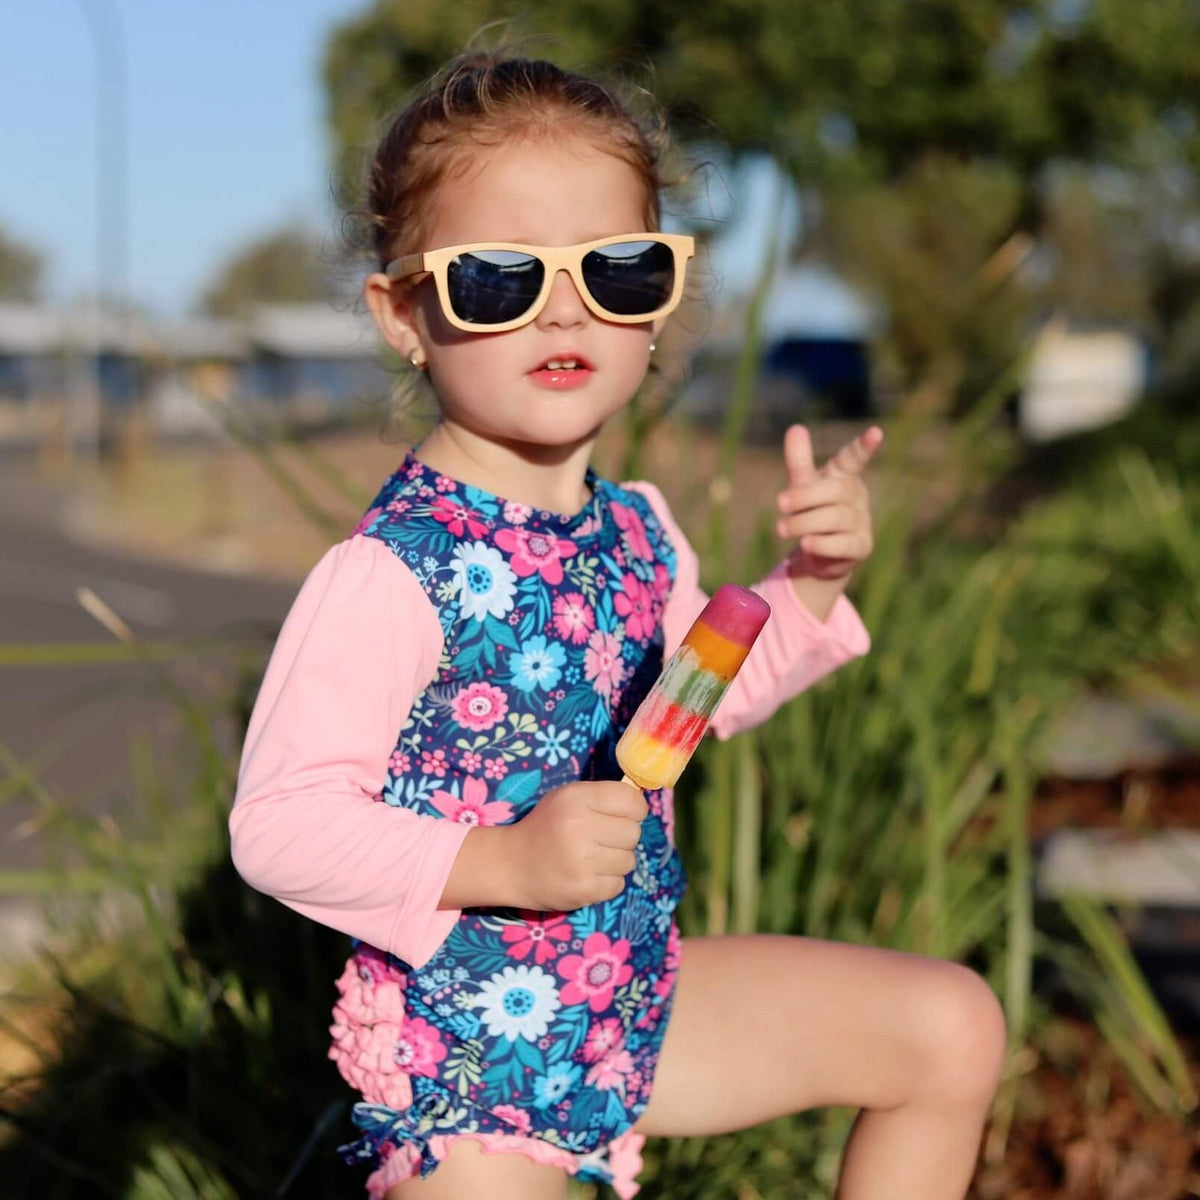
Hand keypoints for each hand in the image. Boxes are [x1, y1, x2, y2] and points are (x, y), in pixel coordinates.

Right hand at [505, 781, 648, 910]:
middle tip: (600, 840)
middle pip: (633, 833)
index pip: (631, 800)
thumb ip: (603, 797)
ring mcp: (581, 861)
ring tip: (590, 859)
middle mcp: (579, 827)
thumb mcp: (567, 799)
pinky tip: (586, 875)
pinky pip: (618, 884)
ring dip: (614, 861)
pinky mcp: (583, 890)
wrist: (510, 864)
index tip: (622, 816)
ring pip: (629, 860)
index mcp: (576, 798)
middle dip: (621, 837)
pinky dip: (607, 882)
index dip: (633, 809)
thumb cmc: (545, 827)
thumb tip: (642, 804)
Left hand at [775, 423, 882, 581]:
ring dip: (805, 523)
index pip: (855, 458)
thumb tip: (795, 427)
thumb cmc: (810, 509)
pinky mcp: (860, 547)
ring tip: (781, 529)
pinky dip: (823, 544)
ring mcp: (862, 522)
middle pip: (836, 490)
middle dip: (805, 496)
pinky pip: (843, 544)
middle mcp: (857, 496)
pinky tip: (806, 544)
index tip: (877, 432)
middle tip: (780, 503)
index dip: (864, 446)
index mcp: (844, 475)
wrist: (816, 552)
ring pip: (836, 518)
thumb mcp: (802, 484)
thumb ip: (799, 460)